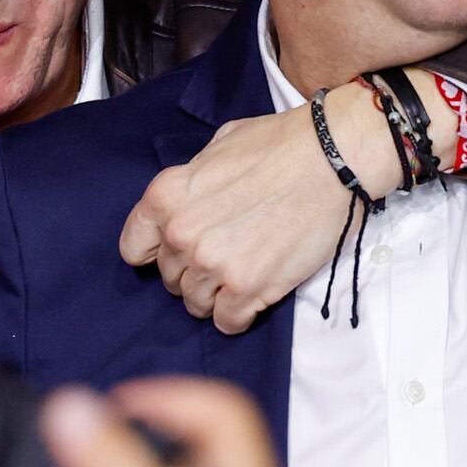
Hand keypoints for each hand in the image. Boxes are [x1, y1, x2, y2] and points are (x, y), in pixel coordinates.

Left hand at [122, 92, 401, 332]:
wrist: (332, 156)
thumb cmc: (280, 145)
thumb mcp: (216, 149)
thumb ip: (190, 184)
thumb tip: (188, 204)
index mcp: (166, 196)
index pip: (134, 249)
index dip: (156, 254)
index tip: (177, 254)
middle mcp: (181, 233)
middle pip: (170, 278)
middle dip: (194, 272)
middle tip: (227, 255)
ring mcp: (212, 263)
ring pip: (196, 304)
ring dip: (217, 295)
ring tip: (243, 273)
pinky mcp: (247, 287)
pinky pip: (227, 322)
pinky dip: (239, 314)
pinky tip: (255, 294)